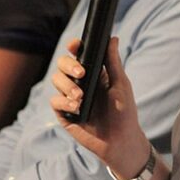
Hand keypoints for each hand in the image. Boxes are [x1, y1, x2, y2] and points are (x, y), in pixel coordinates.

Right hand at [50, 37, 150, 178]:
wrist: (120, 141)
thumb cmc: (124, 112)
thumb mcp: (121, 85)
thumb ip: (113, 62)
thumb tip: (112, 38)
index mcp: (94, 73)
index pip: (78, 54)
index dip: (74, 47)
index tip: (75, 45)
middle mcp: (79, 82)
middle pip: (62, 64)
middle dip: (68, 65)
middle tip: (81, 73)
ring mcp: (70, 97)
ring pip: (56, 80)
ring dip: (67, 85)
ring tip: (81, 96)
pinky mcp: (64, 113)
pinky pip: (55, 101)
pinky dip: (64, 102)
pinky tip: (76, 107)